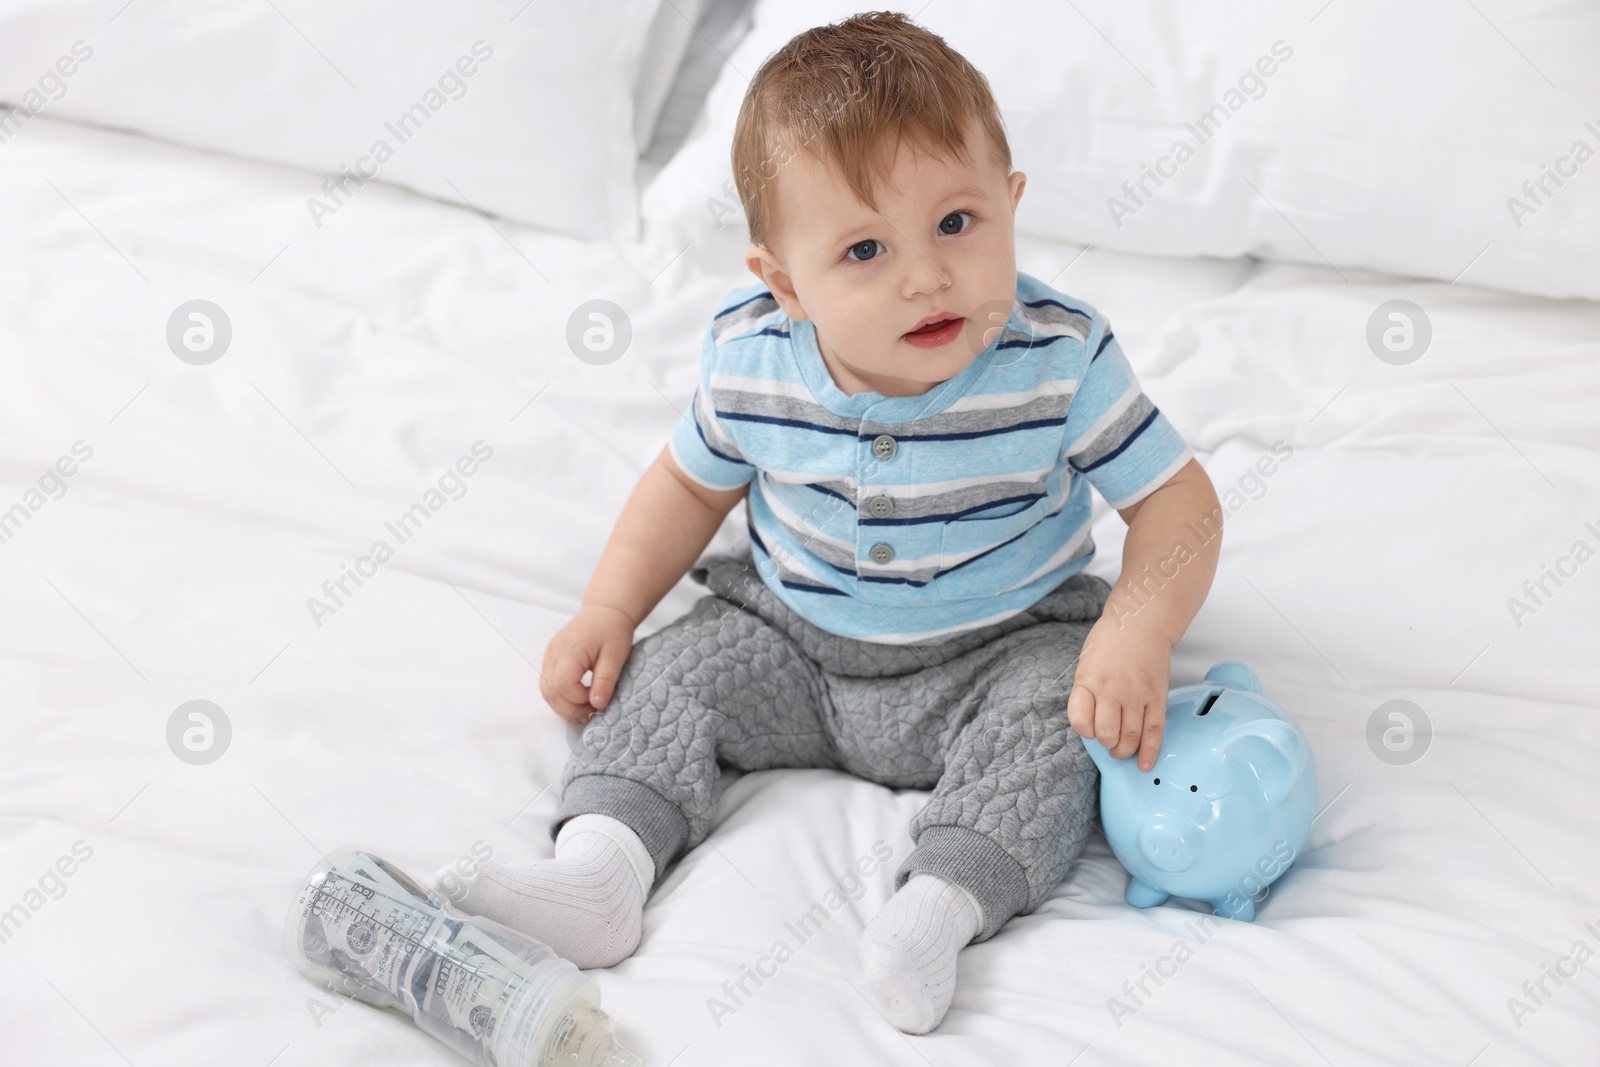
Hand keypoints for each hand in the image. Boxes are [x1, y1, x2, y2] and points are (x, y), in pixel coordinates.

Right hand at [540, 604, 635, 724]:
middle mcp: (553, 654)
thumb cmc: (612, 630)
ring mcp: (549, 657)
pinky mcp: (550, 660)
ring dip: (564, 706)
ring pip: (546, 691)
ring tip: (586, 710)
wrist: (604, 611)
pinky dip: (561, 697)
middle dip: (570, 709)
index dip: (579, 699)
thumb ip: (605, 680)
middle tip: (593, 712)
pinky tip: (579, 700)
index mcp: (570, 650)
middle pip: (550, 691)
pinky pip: (549, 685)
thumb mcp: (616, 656)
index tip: (598, 699)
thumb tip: (597, 705)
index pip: (563, 685)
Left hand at [1066, 615, 1172, 771]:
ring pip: (1130, 736)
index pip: (1079, 720)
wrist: (1141, 622)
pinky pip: (1154, 731)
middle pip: (1107, 733)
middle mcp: (1112, 689)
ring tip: (1121, 750)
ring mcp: (1136, 694)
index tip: (1089, 727)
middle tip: (1108, 740)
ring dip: (1124, 750)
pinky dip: (1150, 751)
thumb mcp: (1086, 665)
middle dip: (1106, 743)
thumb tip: (1092, 725)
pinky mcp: (1157, 697)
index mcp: (1088, 680)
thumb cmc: (1109, 643)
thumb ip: (1087, 693)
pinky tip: (1145, 764)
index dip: (1084, 730)